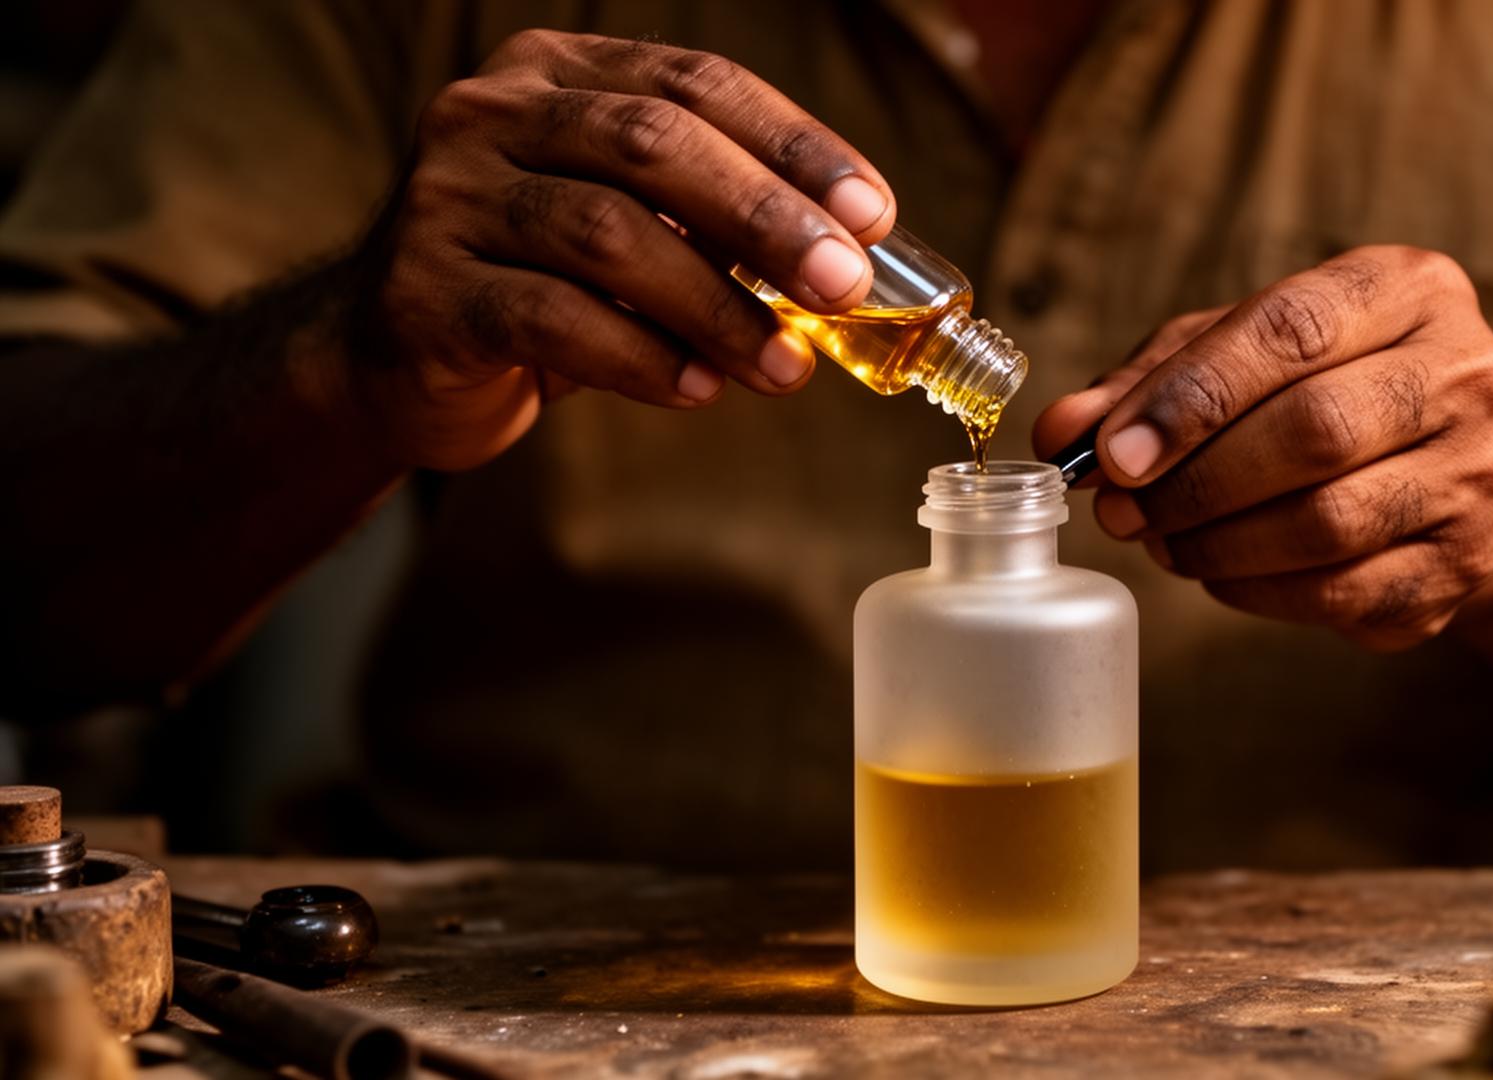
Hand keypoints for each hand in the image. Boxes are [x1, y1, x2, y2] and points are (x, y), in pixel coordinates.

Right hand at [334, 31, 895, 469]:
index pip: (694, 83)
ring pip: (607, 234)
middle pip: (653, 145)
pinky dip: (642, 357)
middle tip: (843, 285)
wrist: (393, 355)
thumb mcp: (626, 221)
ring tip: (786, 366)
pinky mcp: (426, 293)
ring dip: (716, 306)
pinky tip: (699, 388)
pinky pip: (553, 319)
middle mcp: (492, 113)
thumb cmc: (540, 279)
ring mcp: (447, 198)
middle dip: (764, 218)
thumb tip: (854, 256)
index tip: (872, 212)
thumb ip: (712, 218)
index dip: (793, 144)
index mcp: (556, 72)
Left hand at [1033, 246, 1492, 649]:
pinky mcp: (1464, 566)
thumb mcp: (1237, 353)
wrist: (1438, 465)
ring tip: (1159, 539)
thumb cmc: (1318, 387)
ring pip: (1328, 522)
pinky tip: (1216, 571)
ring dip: (1217, 542)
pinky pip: (1340, 591)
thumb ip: (1149, 381)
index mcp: (1411, 290)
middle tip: (1121, 509)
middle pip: (1316, 431)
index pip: (1292, 330)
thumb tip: (1063, 433)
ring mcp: (1478, 476)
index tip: (1111, 451)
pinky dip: (1255, 589)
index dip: (1190, 397)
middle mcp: (1466, 373)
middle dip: (1196, 479)